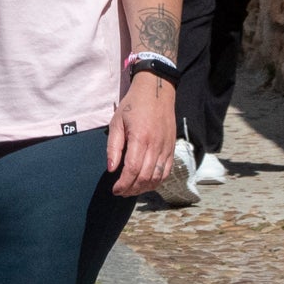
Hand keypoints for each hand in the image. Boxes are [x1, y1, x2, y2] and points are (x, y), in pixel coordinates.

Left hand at [107, 76, 176, 197]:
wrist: (157, 90)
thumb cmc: (133, 105)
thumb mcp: (117, 122)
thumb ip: (114, 147)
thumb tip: (112, 169)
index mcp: (141, 138)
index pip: (133, 169)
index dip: (124, 184)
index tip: (115, 190)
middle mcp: (156, 145)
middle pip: (145, 177)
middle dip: (132, 189)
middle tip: (121, 192)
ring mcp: (166, 147)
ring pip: (157, 177)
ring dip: (144, 188)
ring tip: (132, 190)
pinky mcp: (172, 148)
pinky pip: (167, 171)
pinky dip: (157, 181)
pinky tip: (147, 184)